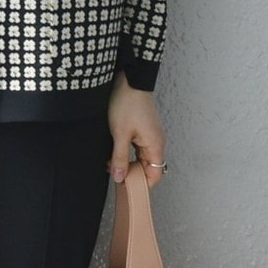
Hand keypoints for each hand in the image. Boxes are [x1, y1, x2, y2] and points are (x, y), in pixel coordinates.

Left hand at [107, 71, 165, 188]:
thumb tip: (119, 177)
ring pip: (140, 158)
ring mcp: (150, 135)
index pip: (154, 175)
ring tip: (111, 163)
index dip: (141, 184)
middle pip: (147, 168)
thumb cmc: (127, 103)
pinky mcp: (143, 129)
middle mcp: (156, 142)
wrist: (129, 80)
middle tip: (114, 175)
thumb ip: (119, 158)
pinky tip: (114, 152)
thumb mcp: (120, 134)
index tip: (126, 187)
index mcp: (155, 145)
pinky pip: (137, 148)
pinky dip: (127, 153)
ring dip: (127, 162)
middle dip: (131, 173)